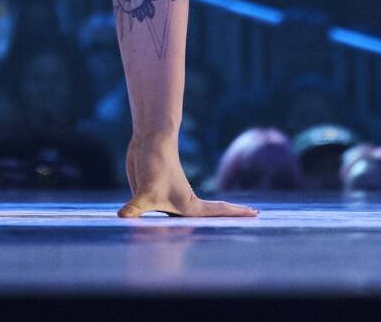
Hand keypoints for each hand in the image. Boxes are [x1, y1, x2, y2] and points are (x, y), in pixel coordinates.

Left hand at [118, 133, 257, 217]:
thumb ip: (135, 208)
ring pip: (174, 220)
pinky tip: (149, 225)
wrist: (147, 141)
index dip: (236, 214)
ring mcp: (165, 202)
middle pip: (202, 222)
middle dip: (217, 228)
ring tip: (191, 239)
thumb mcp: (144, 192)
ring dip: (180, 229)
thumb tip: (122, 218)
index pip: (217, 213)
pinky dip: (151, 219)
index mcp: (188, 206)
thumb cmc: (155, 163)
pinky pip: (151, 214)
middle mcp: (180, 206)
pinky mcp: (149, 196)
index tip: (257, 214)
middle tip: (241, 227)